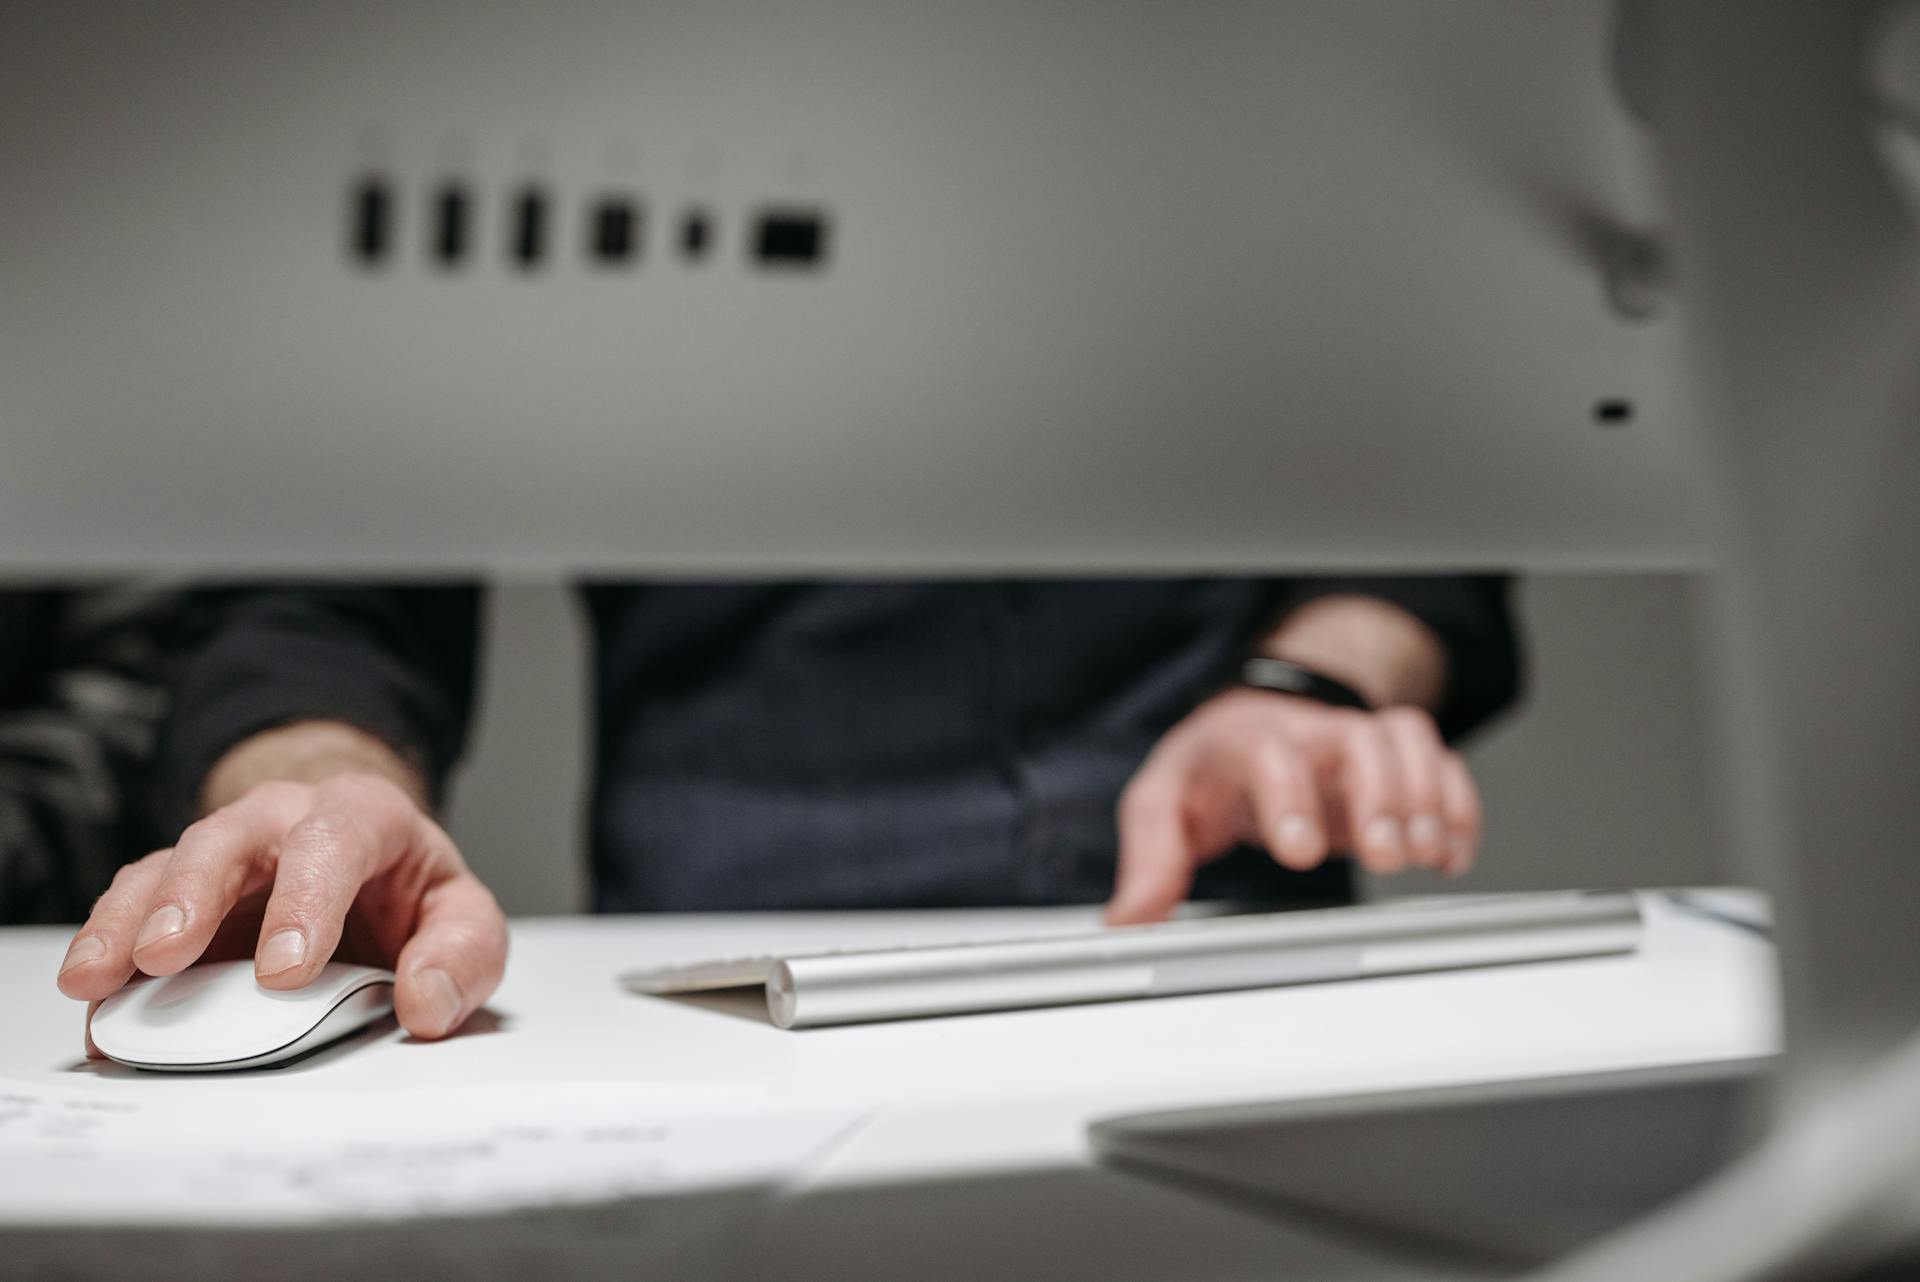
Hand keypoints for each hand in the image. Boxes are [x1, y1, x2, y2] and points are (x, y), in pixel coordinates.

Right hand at [55, 772, 507, 1042]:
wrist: (369, 872)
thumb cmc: (410, 896)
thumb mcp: (463, 920)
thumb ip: (461, 956)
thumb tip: (425, 1003)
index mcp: (362, 815)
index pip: (333, 840)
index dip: (305, 900)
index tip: (285, 971)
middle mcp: (281, 820)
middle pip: (227, 838)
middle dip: (192, 894)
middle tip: (164, 956)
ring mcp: (223, 856)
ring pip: (164, 868)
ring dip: (126, 923)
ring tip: (97, 980)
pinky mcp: (179, 896)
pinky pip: (133, 911)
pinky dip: (109, 952)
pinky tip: (94, 998)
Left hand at [1106, 690, 1480, 924]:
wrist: (1248, 720)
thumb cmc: (1209, 766)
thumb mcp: (1163, 805)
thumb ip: (1152, 860)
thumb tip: (1130, 920)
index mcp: (1246, 740)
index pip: (1270, 754)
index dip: (1290, 799)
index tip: (1299, 850)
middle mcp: (1309, 732)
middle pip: (1356, 740)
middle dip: (1379, 798)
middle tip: (1384, 855)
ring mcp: (1356, 739)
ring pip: (1406, 740)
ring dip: (1426, 797)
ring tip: (1427, 854)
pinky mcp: (1394, 757)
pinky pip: (1440, 762)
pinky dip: (1457, 804)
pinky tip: (1453, 853)